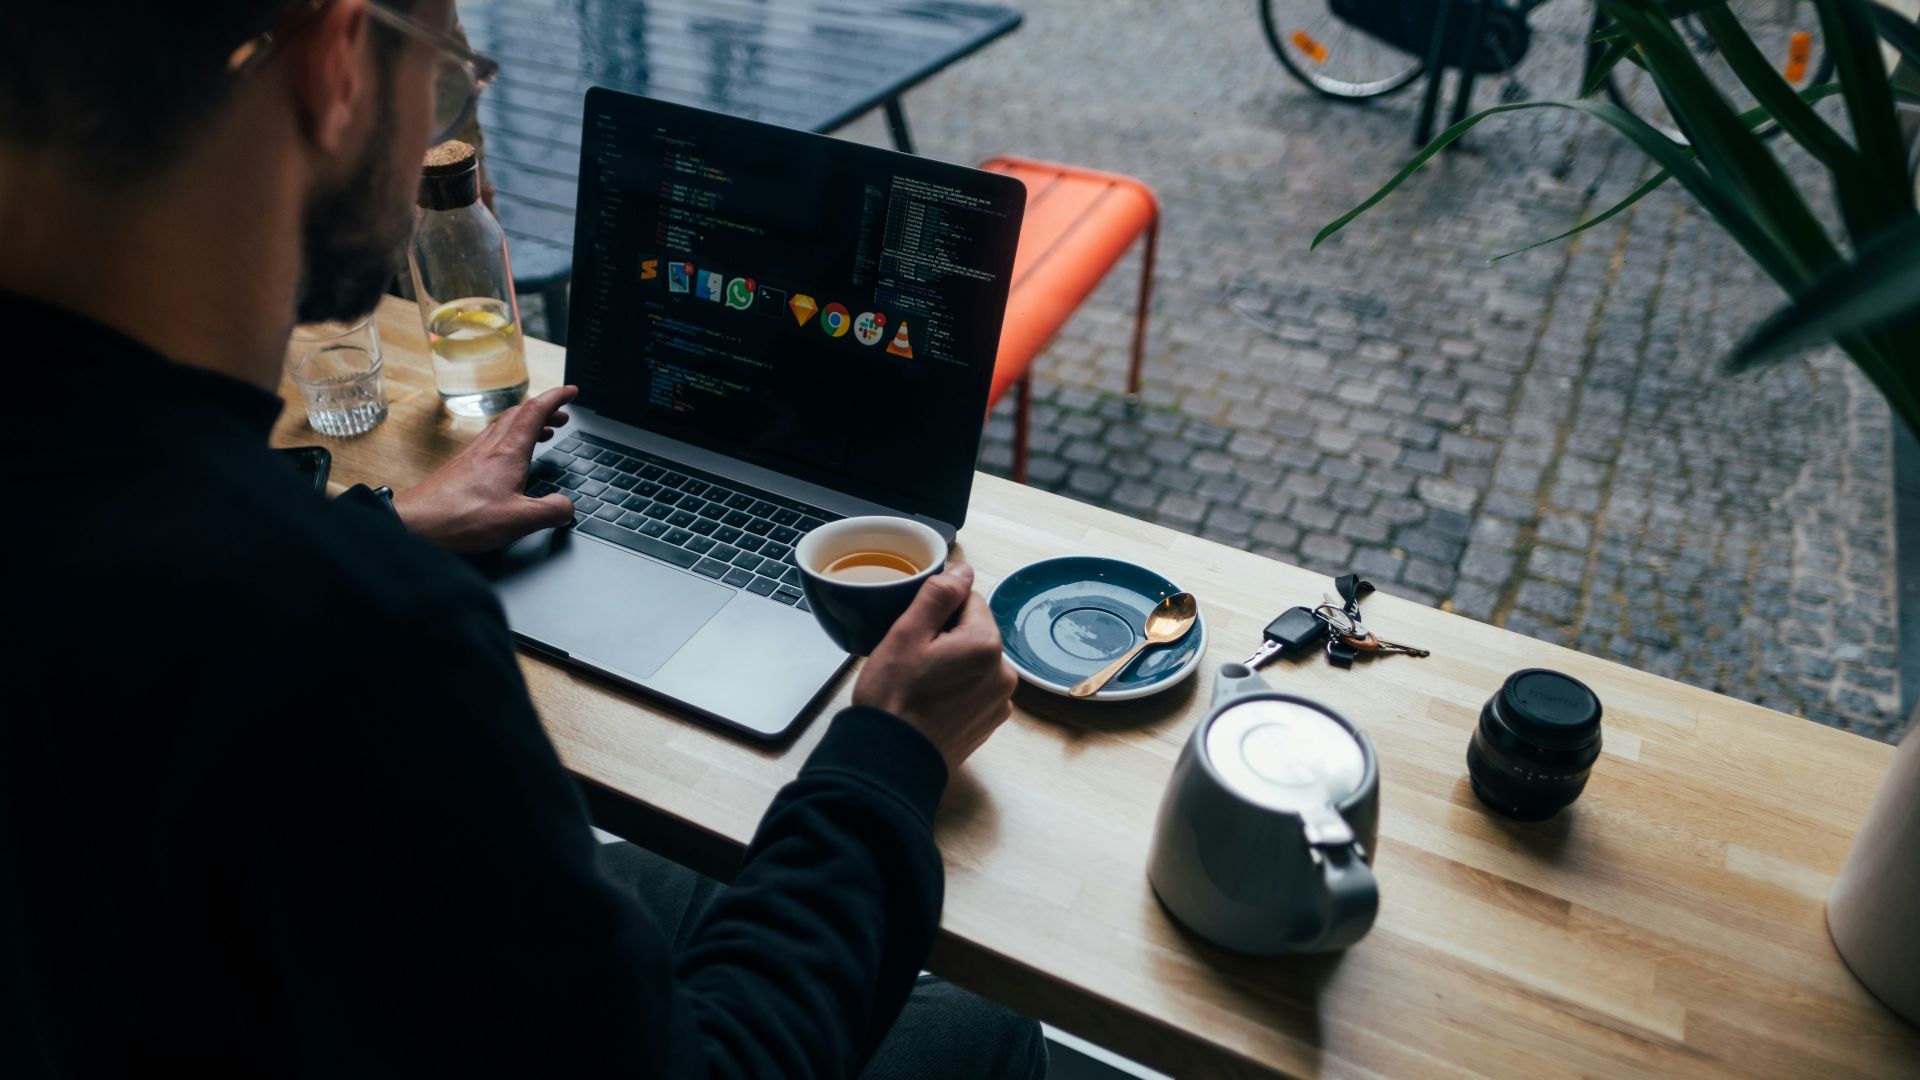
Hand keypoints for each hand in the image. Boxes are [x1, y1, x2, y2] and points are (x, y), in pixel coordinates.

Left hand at [392, 385, 578, 553]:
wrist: (415, 524)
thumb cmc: (461, 518)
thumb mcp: (518, 521)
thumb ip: (550, 512)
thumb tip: (568, 508)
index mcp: (508, 453)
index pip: (536, 412)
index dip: (557, 398)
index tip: (571, 392)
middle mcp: (490, 448)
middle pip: (520, 414)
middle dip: (544, 410)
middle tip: (561, 415)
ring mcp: (473, 455)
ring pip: (504, 425)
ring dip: (526, 422)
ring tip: (542, 433)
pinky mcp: (461, 467)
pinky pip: (490, 440)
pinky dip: (509, 438)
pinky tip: (507, 456)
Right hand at [852, 564, 1017, 774]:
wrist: (891, 761)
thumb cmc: (894, 700)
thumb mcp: (906, 634)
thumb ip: (939, 595)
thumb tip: (963, 570)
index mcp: (986, 644)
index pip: (968, 600)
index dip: (938, 611)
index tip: (916, 632)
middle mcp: (1004, 672)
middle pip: (974, 631)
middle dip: (947, 637)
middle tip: (913, 660)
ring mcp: (999, 701)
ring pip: (975, 660)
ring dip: (953, 663)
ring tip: (921, 684)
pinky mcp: (990, 722)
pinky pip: (976, 688)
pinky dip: (957, 689)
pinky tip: (931, 703)